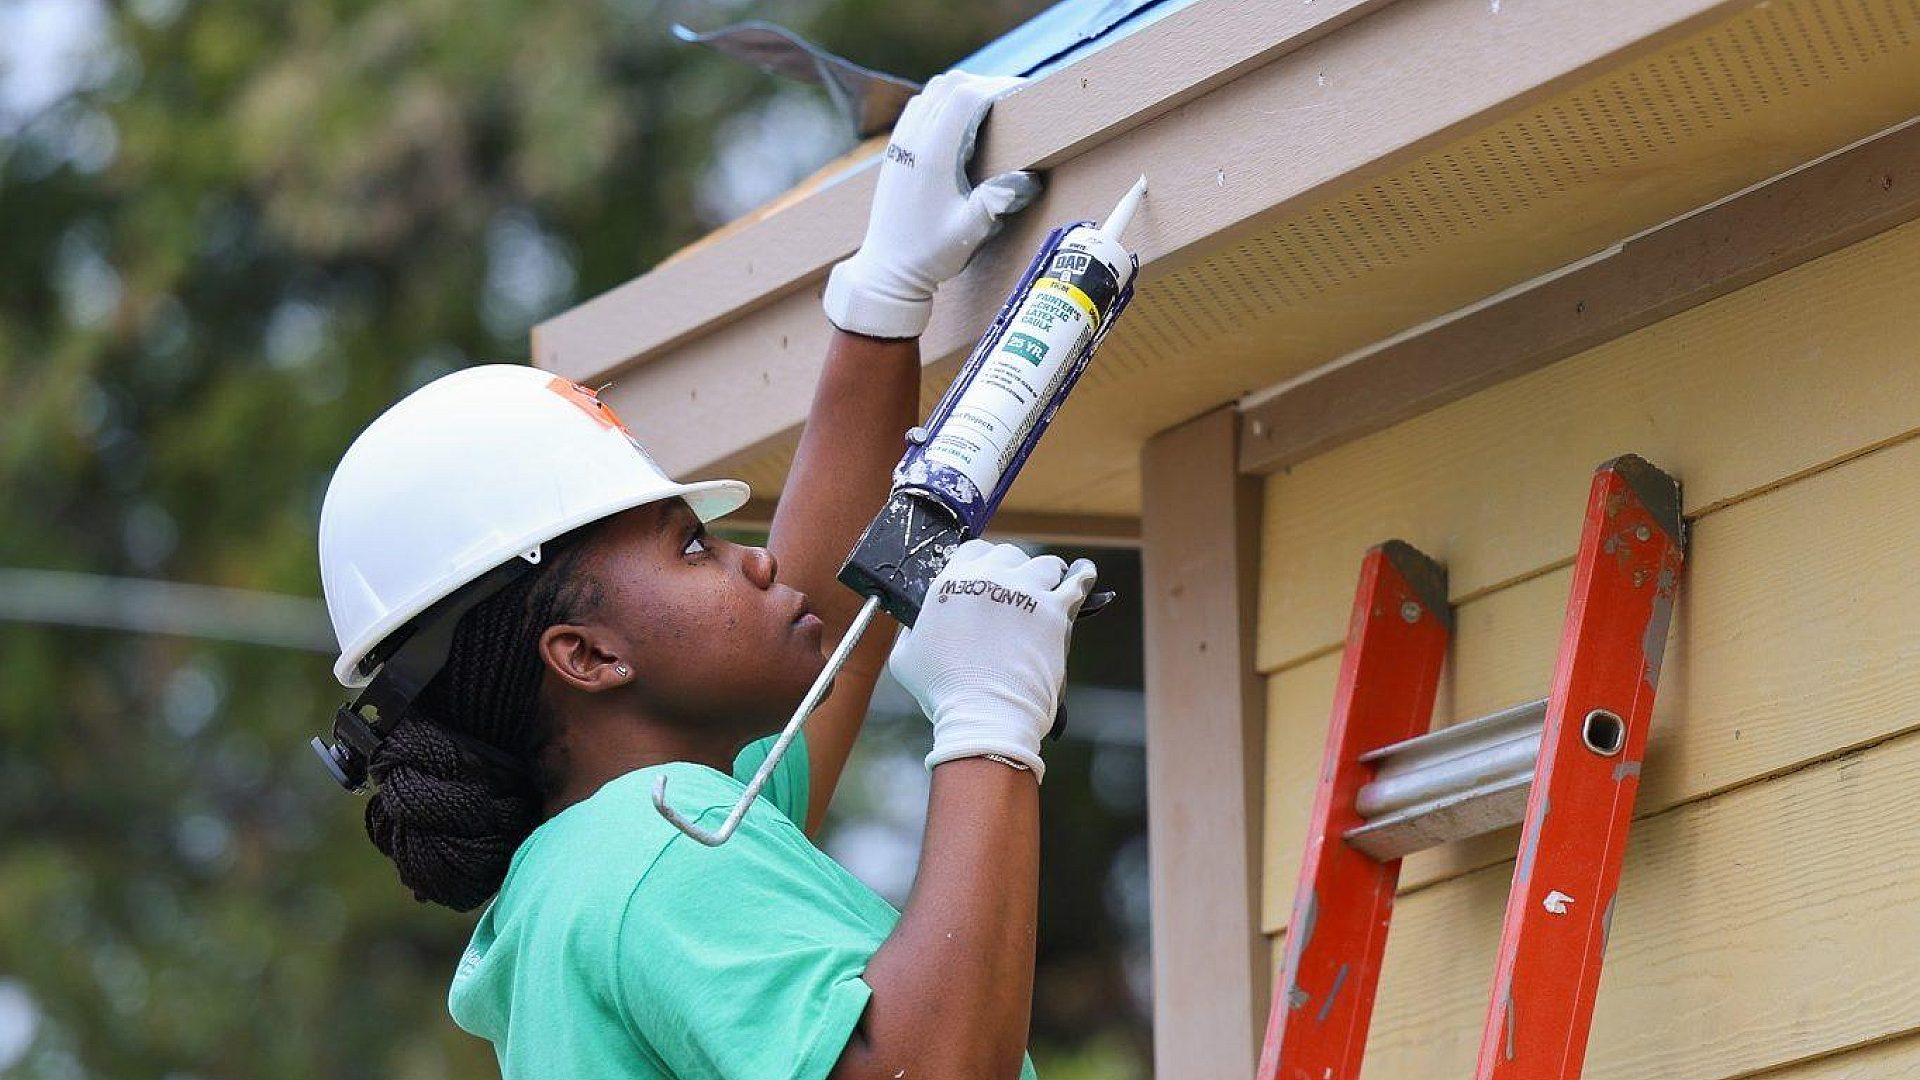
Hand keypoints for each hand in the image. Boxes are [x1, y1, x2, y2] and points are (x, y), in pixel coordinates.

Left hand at [823, 71, 1040, 338]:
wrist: (887, 270)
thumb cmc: (930, 254)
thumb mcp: (969, 233)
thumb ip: (997, 202)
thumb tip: (1030, 177)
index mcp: (932, 156)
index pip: (966, 97)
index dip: (998, 87)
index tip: (1024, 94)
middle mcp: (912, 141)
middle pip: (949, 85)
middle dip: (986, 84)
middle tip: (1015, 98)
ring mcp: (901, 143)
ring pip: (933, 92)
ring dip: (964, 90)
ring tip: (993, 106)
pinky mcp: (896, 150)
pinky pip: (920, 106)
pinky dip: (945, 101)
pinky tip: (963, 122)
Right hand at [888, 540, 1096, 782]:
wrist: (984, 713)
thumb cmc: (943, 692)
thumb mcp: (905, 658)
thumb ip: (912, 630)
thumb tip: (918, 624)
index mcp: (951, 583)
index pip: (972, 551)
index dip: (982, 562)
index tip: (990, 574)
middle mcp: (989, 578)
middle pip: (1008, 555)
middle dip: (1013, 569)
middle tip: (1017, 588)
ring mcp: (1025, 591)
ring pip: (1043, 565)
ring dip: (1045, 573)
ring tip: (1049, 583)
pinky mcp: (1055, 610)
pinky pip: (1077, 582)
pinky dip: (1081, 576)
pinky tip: (1083, 575)